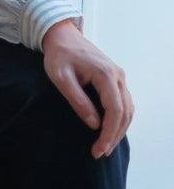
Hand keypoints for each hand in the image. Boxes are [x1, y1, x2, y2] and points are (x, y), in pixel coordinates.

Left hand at [41, 19, 133, 159]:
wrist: (62, 35)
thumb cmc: (58, 55)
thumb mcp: (61, 78)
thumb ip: (77, 100)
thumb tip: (94, 124)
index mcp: (105, 74)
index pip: (115, 111)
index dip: (108, 134)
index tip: (98, 150)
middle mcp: (117, 74)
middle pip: (125, 112)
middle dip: (114, 136)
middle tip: (100, 152)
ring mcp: (118, 75)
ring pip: (128, 108)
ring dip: (119, 129)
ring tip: (104, 146)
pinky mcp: (115, 77)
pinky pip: (123, 102)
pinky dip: (119, 118)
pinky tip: (108, 129)